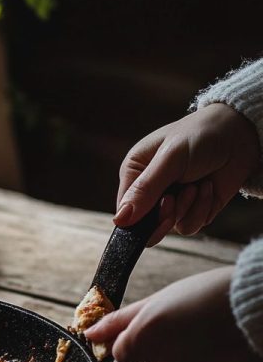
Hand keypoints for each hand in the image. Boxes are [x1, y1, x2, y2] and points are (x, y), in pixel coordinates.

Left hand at [84, 267, 262, 361]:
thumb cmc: (218, 293)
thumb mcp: (164, 297)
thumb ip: (122, 319)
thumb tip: (89, 332)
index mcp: (148, 333)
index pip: (122, 353)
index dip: (135, 341)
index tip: (155, 329)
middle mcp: (166, 361)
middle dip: (163, 347)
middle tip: (191, 326)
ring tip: (212, 338)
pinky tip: (227, 353)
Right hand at [115, 103, 259, 245]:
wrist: (241, 133)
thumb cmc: (199, 136)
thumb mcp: (169, 159)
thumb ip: (144, 190)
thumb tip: (119, 220)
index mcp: (135, 174)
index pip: (124, 209)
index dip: (137, 218)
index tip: (158, 207)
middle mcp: (149, 191)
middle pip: (144, 225)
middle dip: (164, 215)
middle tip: (175, 198)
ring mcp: (171, 202)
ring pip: (169, 227)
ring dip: (187, 209)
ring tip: (197, 185)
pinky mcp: (191, 209)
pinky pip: (189, 226)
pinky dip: (201, 210)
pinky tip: (207, 188)